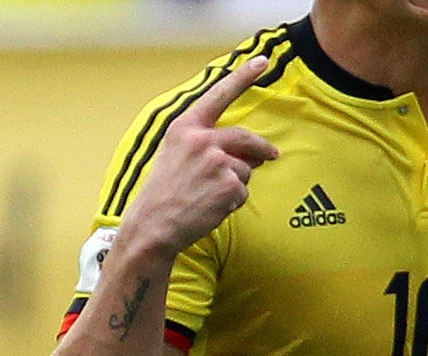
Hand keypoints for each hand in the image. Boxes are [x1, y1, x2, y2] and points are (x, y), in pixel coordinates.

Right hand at [119, 57, 278, 258]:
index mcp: (185, 127)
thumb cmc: (166, 189)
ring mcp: (217, 161)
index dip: (242, 77)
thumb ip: (207, 143)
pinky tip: (212, 206)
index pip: (218, 96)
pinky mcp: (230, 184)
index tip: (262, 60)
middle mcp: (202, 139)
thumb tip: (250, 150)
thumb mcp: (177, 154)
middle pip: (246, 138)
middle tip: (272, 155)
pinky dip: (234, 201)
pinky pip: (244, 191)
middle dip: (262, 148)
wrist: (155, 222)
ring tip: (209, 194)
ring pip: (246, 169)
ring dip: (237, 182)